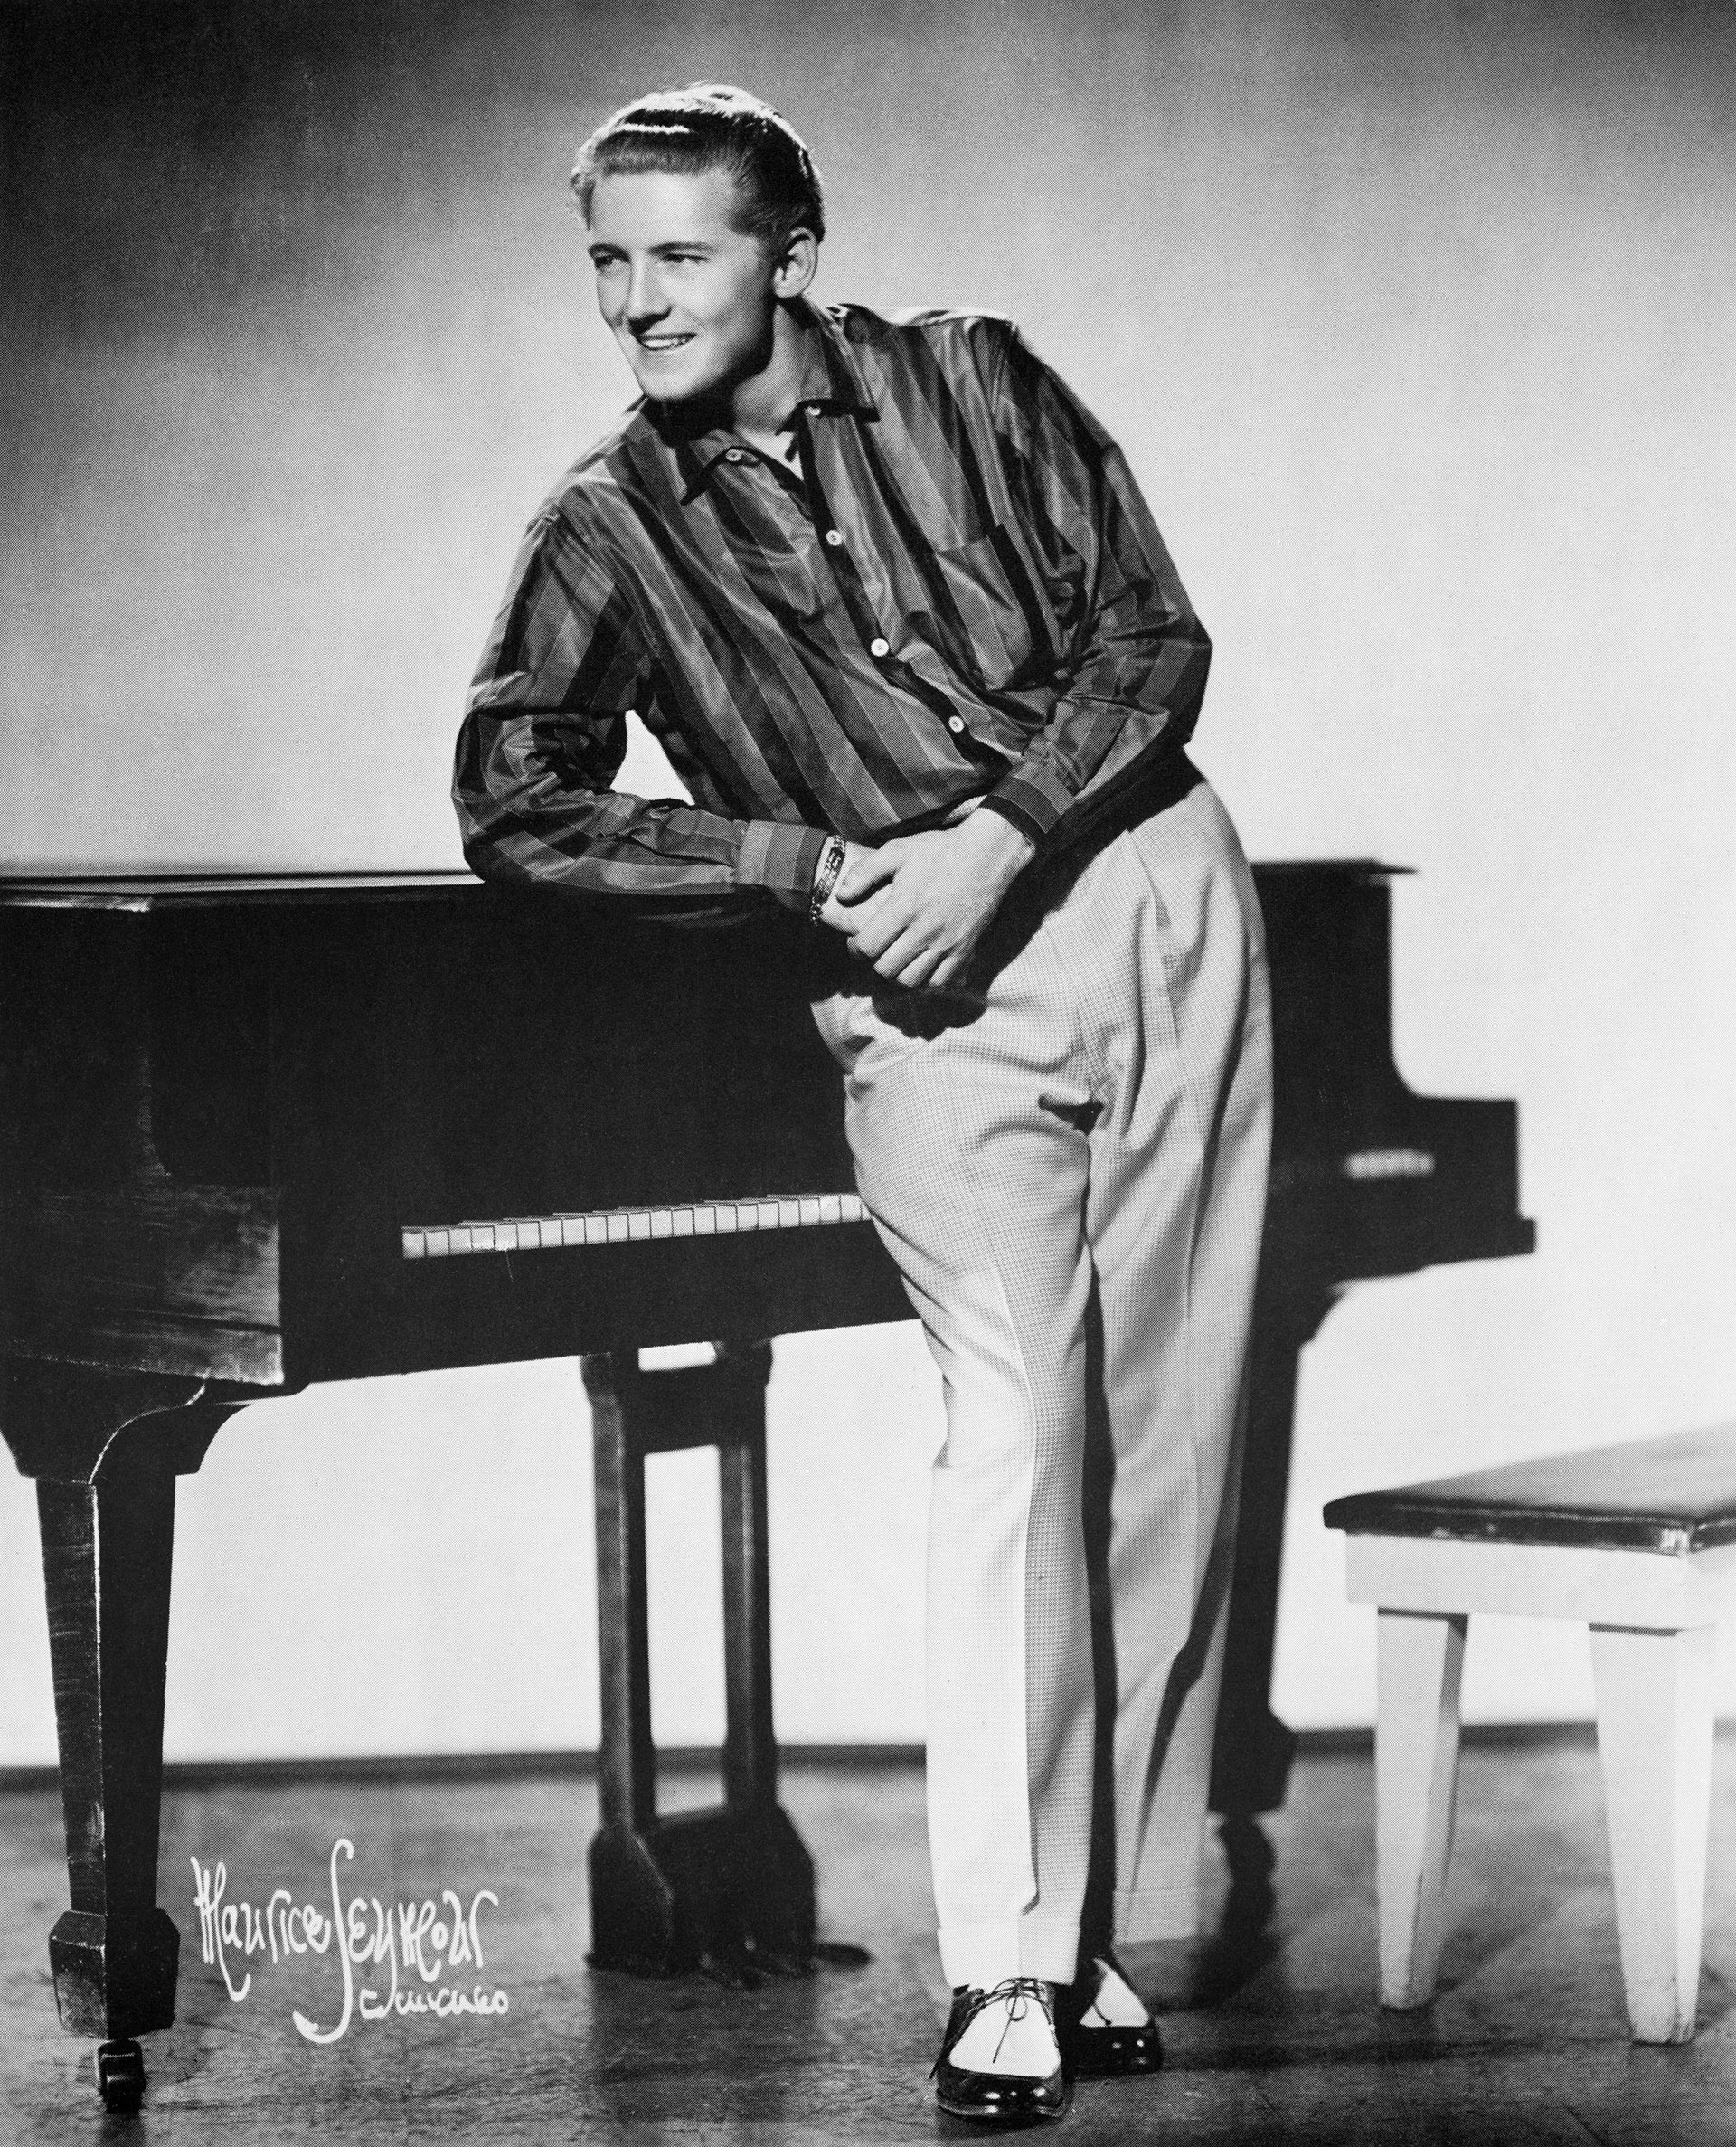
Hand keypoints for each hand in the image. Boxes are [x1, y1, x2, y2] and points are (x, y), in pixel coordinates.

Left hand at [817, 811, 1034, 986]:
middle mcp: (924, 931)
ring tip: (896, 958)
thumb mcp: (897, 850)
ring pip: (911, 980)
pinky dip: (925, 980)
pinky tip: (921, 964)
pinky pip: (940, 981)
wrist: (988, 854)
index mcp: (904, 907)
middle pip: (886, 969)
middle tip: (876, 950)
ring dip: (898, 973)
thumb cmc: (940, 850)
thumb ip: (865, 872)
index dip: (855, 947)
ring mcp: (947, 943)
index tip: (856, 940)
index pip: (867, 946)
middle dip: (874, 962)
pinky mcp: (965, 949)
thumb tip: (841, 894)